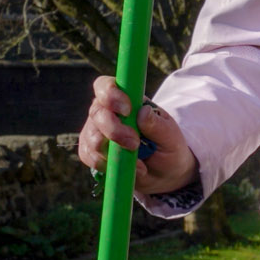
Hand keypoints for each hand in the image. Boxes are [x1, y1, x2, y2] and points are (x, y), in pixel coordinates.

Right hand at [76, 76, 198, 196]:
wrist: (164, 173)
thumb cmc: (168, 148)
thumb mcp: (171, 137)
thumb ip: (158, 125)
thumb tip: (143, 111)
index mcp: (126, 100)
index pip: (106, 86)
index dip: (110, 94)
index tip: (126, 110)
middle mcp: (106, 113)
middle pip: (97, 113)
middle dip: (114, 130)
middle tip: (134, 143)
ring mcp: (96, 132)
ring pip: (91, 137)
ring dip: (113, 152)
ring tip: (139, 162)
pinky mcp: (90, 152)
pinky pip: (89, 156)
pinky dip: (107, 165)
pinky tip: (125, 168)